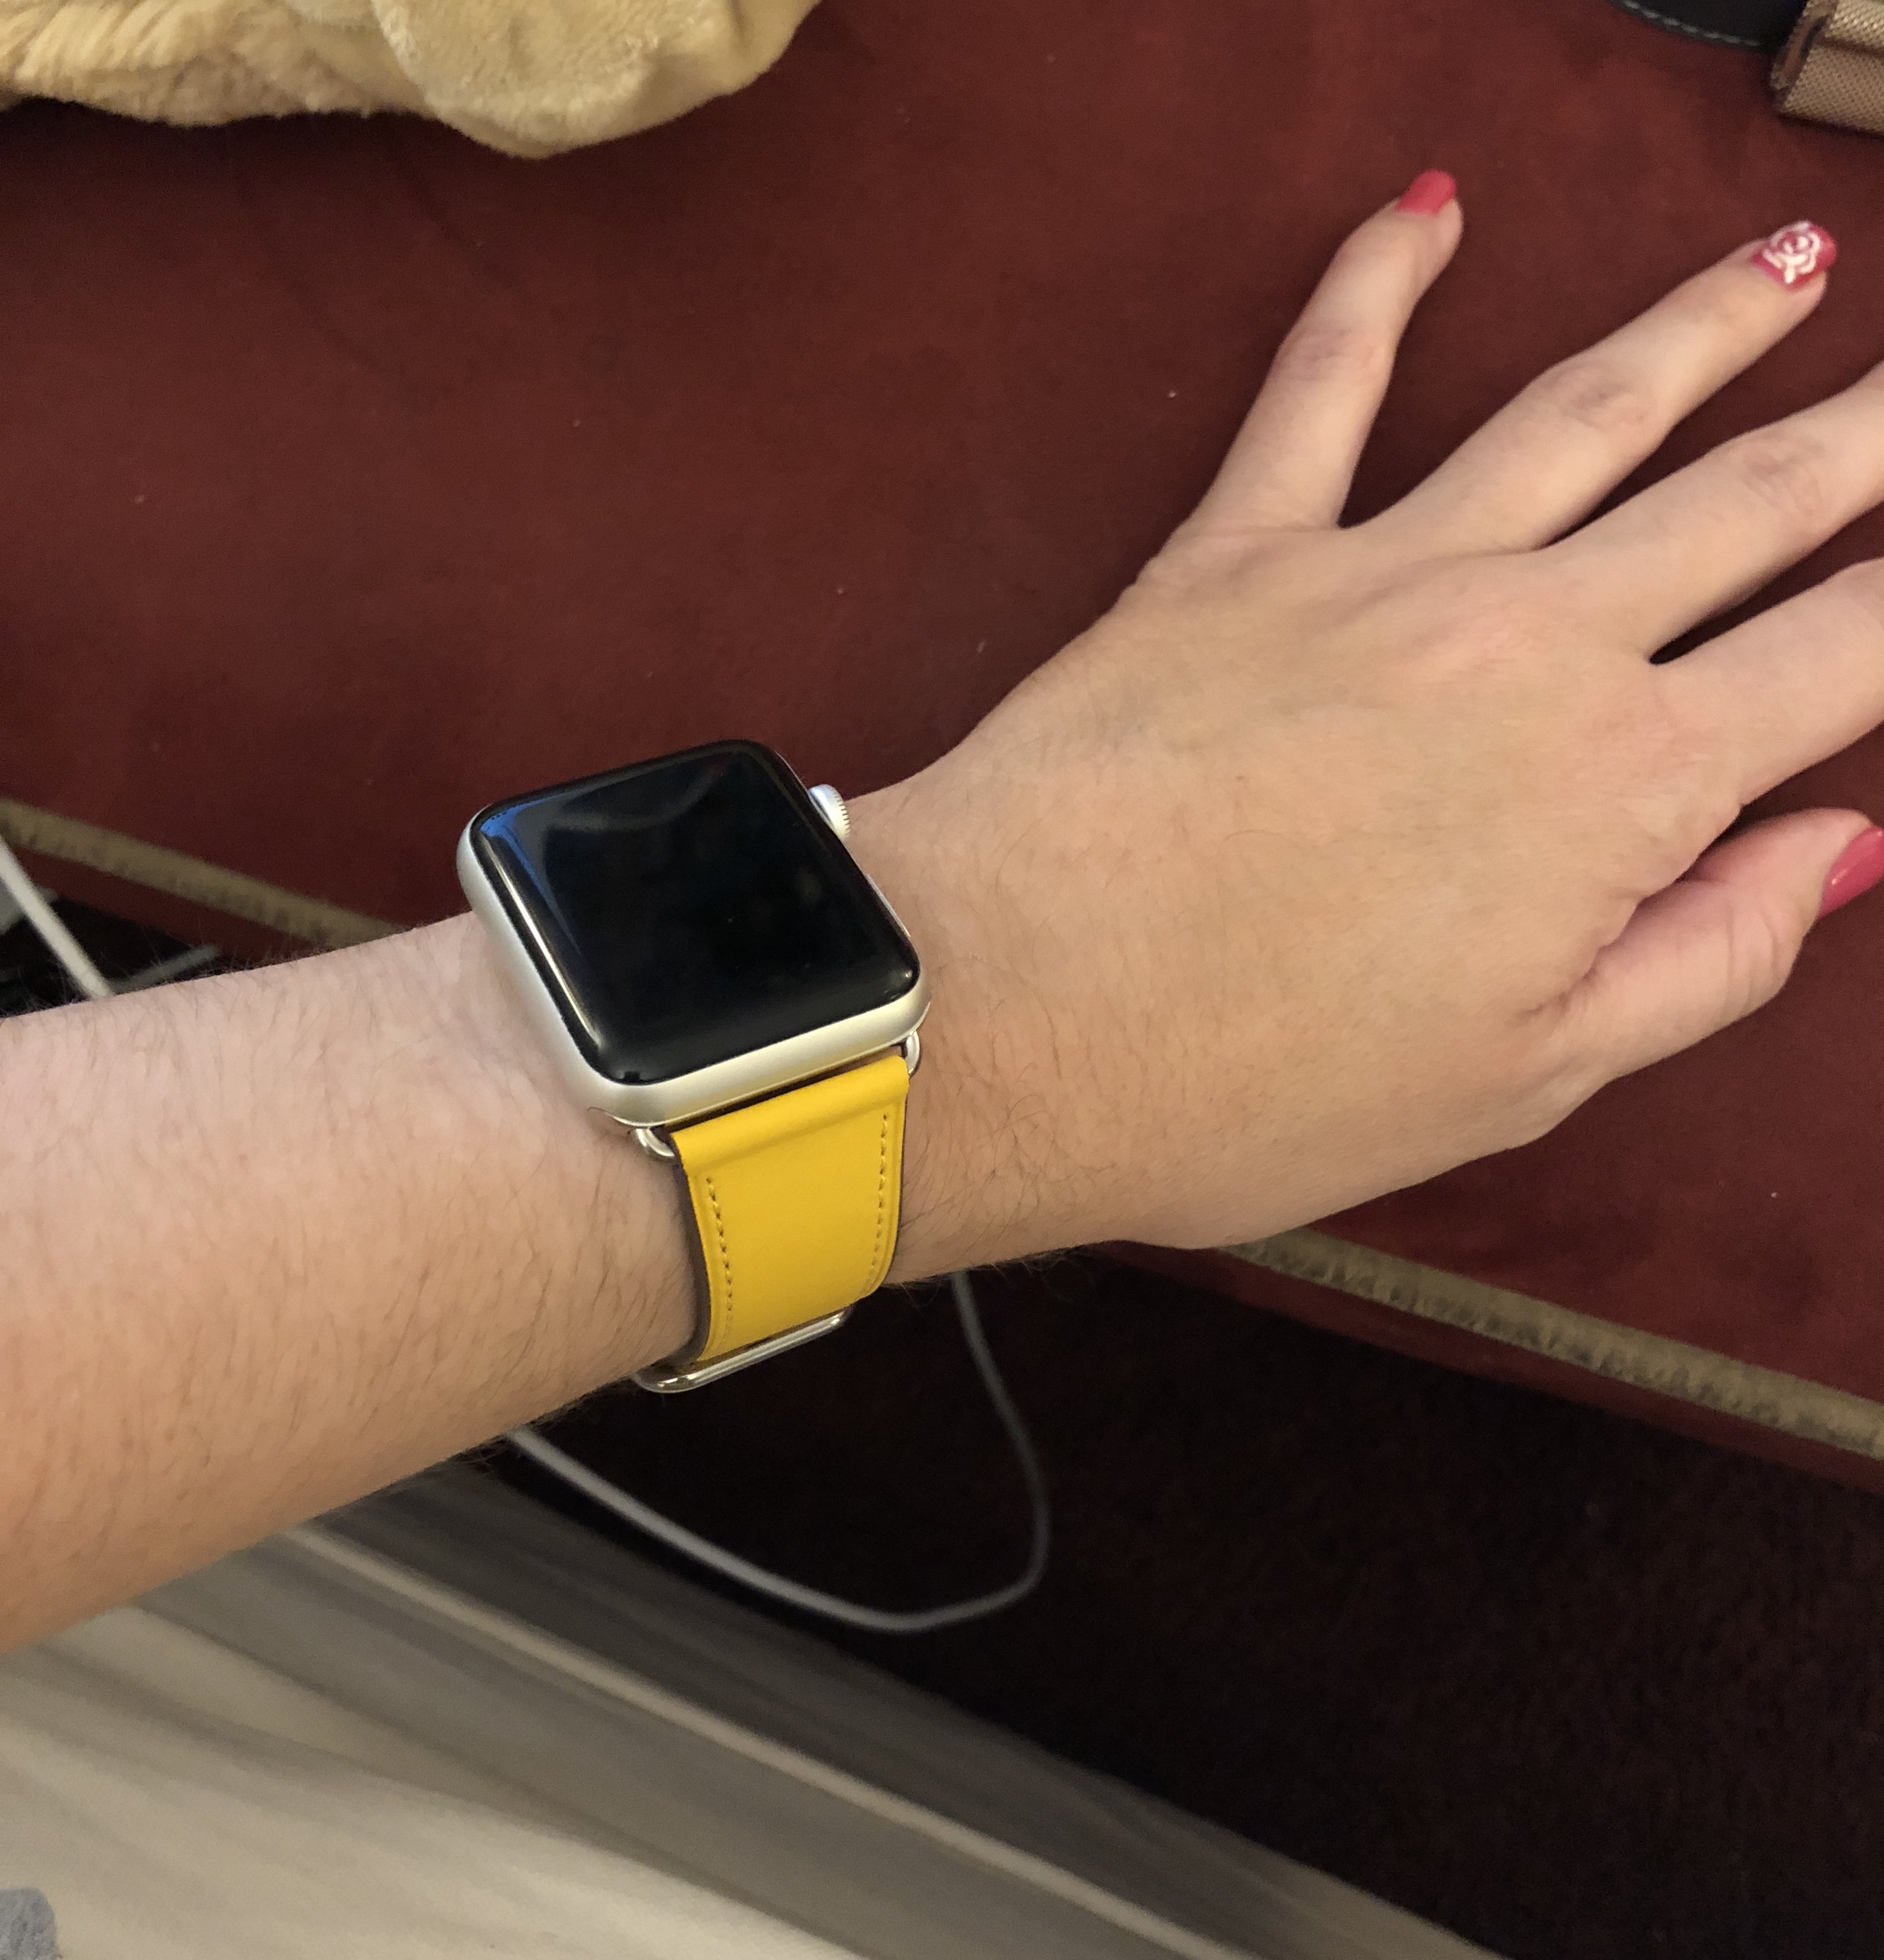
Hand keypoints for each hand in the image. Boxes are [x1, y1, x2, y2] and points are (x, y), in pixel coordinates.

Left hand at [858, 186, 1883, 1272]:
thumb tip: (1839, 846)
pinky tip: (1425, 206)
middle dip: (1858, 438)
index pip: (1841, 656)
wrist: (1000, 1016)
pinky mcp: (1233, 552)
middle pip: (1745, 504)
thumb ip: (1703, 957)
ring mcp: (1375, 576)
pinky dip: (1375, 282)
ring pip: (1578, 413)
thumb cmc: (1247, 1082)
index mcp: (1620, 789)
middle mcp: (1525, 645)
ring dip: (1695, 333)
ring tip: (1780, 270)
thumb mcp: (1521, 1079)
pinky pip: (1322, 384)